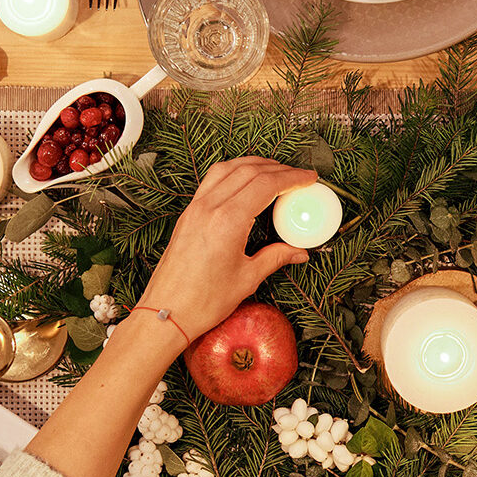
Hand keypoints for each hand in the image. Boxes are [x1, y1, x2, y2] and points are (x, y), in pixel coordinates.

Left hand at [138, 157, 318, 338]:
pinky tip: (244, 181)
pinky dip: (233, 172)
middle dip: (277, 168)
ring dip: (254, 164)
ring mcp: (195, 208)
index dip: (291, 177)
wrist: (167, 311)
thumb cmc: (203, 300)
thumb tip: (298, 252)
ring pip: (228, 168)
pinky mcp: (188, 214)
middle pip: (248, 170)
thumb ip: (275, 257)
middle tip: (297, 175)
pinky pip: (212, 180)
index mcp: (228, 220)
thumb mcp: (247, 278)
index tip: (309, 178)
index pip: (265, 184)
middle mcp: (209, 207)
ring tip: (274, 171)